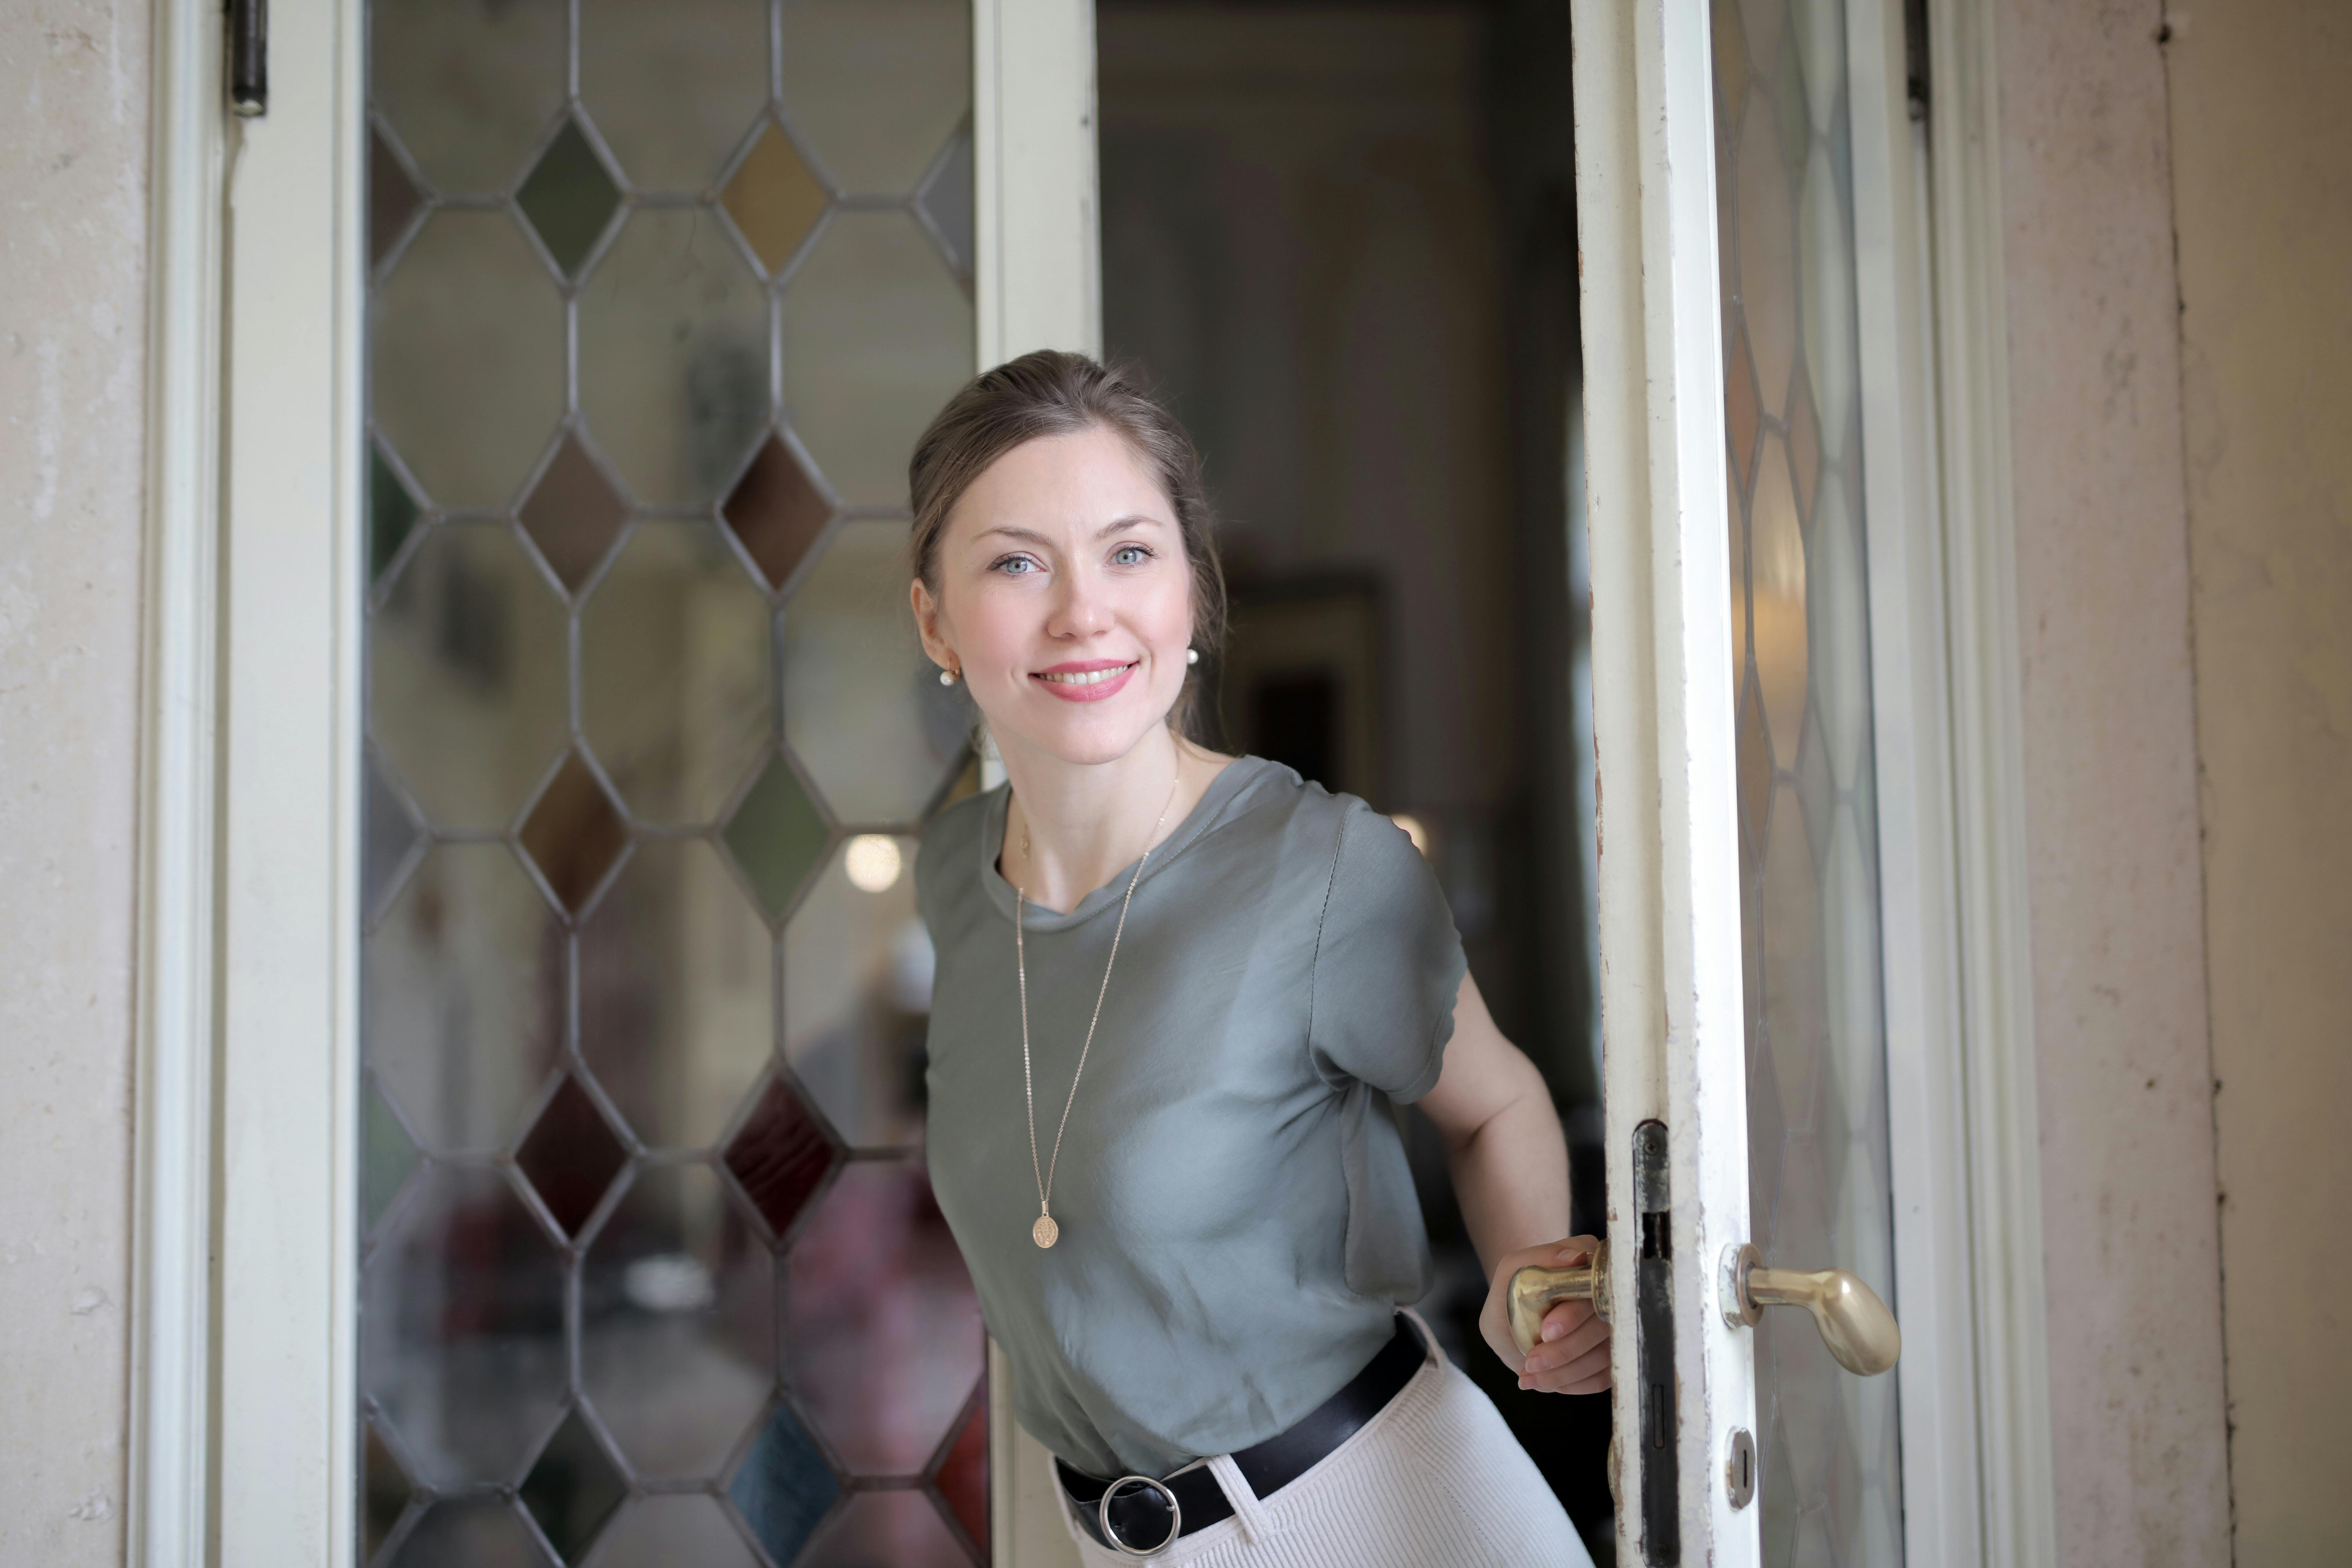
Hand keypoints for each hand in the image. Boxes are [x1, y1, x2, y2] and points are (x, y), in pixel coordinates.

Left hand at [1477, 1236, 1612, 1394]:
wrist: (1512, 1321)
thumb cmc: (1511, 1291)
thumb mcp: (1511, 1272)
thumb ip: (1538, 1258)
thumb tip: (1575, 1256)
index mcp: (1589, 1264)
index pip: (1595, 1288)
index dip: (1574, 1314)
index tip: (1546, 1332)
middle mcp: (1609, 1295)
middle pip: (1602, 1328)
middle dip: (1566, 1350)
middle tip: (1532, 1361)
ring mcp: (1613, 1328)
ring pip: (1603, 1356)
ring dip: (1565, 1372)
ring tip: (1530, 1376)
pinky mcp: (1610, 1357)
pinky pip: (1602, 1378)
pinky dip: (1572, 1384)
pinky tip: (1544, 1382)